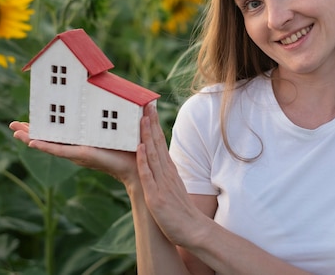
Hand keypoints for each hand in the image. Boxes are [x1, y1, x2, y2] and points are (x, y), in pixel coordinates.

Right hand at [9, 121, 137, 184]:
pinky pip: (59, 150)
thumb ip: (115, 113)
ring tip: (15, 132)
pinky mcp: (82, 155)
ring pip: (48, 144)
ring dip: (30, 138)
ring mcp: (77, 151)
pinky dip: (45, 146)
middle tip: (13, 125)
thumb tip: (121, 96)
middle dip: (30, 132)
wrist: (139, 164)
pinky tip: (31, 143)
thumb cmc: (132, 147)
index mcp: (84, 139)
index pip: (60, 131)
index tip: (30, 118)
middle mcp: (77, 146)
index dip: (44, 125)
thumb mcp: (120, 125)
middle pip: (48, 138)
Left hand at [136, 104, 204, 246]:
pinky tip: (140, 148)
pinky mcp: (156, 197)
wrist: (195, 231)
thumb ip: (164, 176)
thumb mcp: (172, 189)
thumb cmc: (181, 212)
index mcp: (169, 171)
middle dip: (150, 123)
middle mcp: (167, 174)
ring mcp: (162, 184)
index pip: (161, 143)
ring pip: (153, 155)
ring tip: (142, 118)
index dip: (154, 125)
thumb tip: (156, 164)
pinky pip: (149, 177)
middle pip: (158, 144)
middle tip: (145, 103)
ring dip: (147, 136)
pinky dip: (144, 161)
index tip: (149, 108)